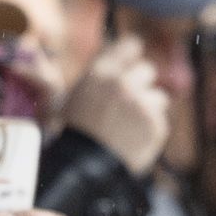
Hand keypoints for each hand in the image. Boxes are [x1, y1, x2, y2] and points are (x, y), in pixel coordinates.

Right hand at [61, 34, 171, 177]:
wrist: (82, 170)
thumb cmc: (70, 135)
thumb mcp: (63, 100)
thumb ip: (79, 76)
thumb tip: (54, 61)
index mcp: (101, 72)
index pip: (132, 44)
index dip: (131, 55)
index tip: (129, 65)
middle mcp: (124, 83)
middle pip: (147, 69)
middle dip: (139, 84)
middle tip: (126, 102)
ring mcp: (142, 104)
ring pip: (158, 96)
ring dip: (148, 107)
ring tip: (128, 125)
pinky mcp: (156, 125)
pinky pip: (161, 120)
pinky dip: (150, 130)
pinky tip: (132, 139)